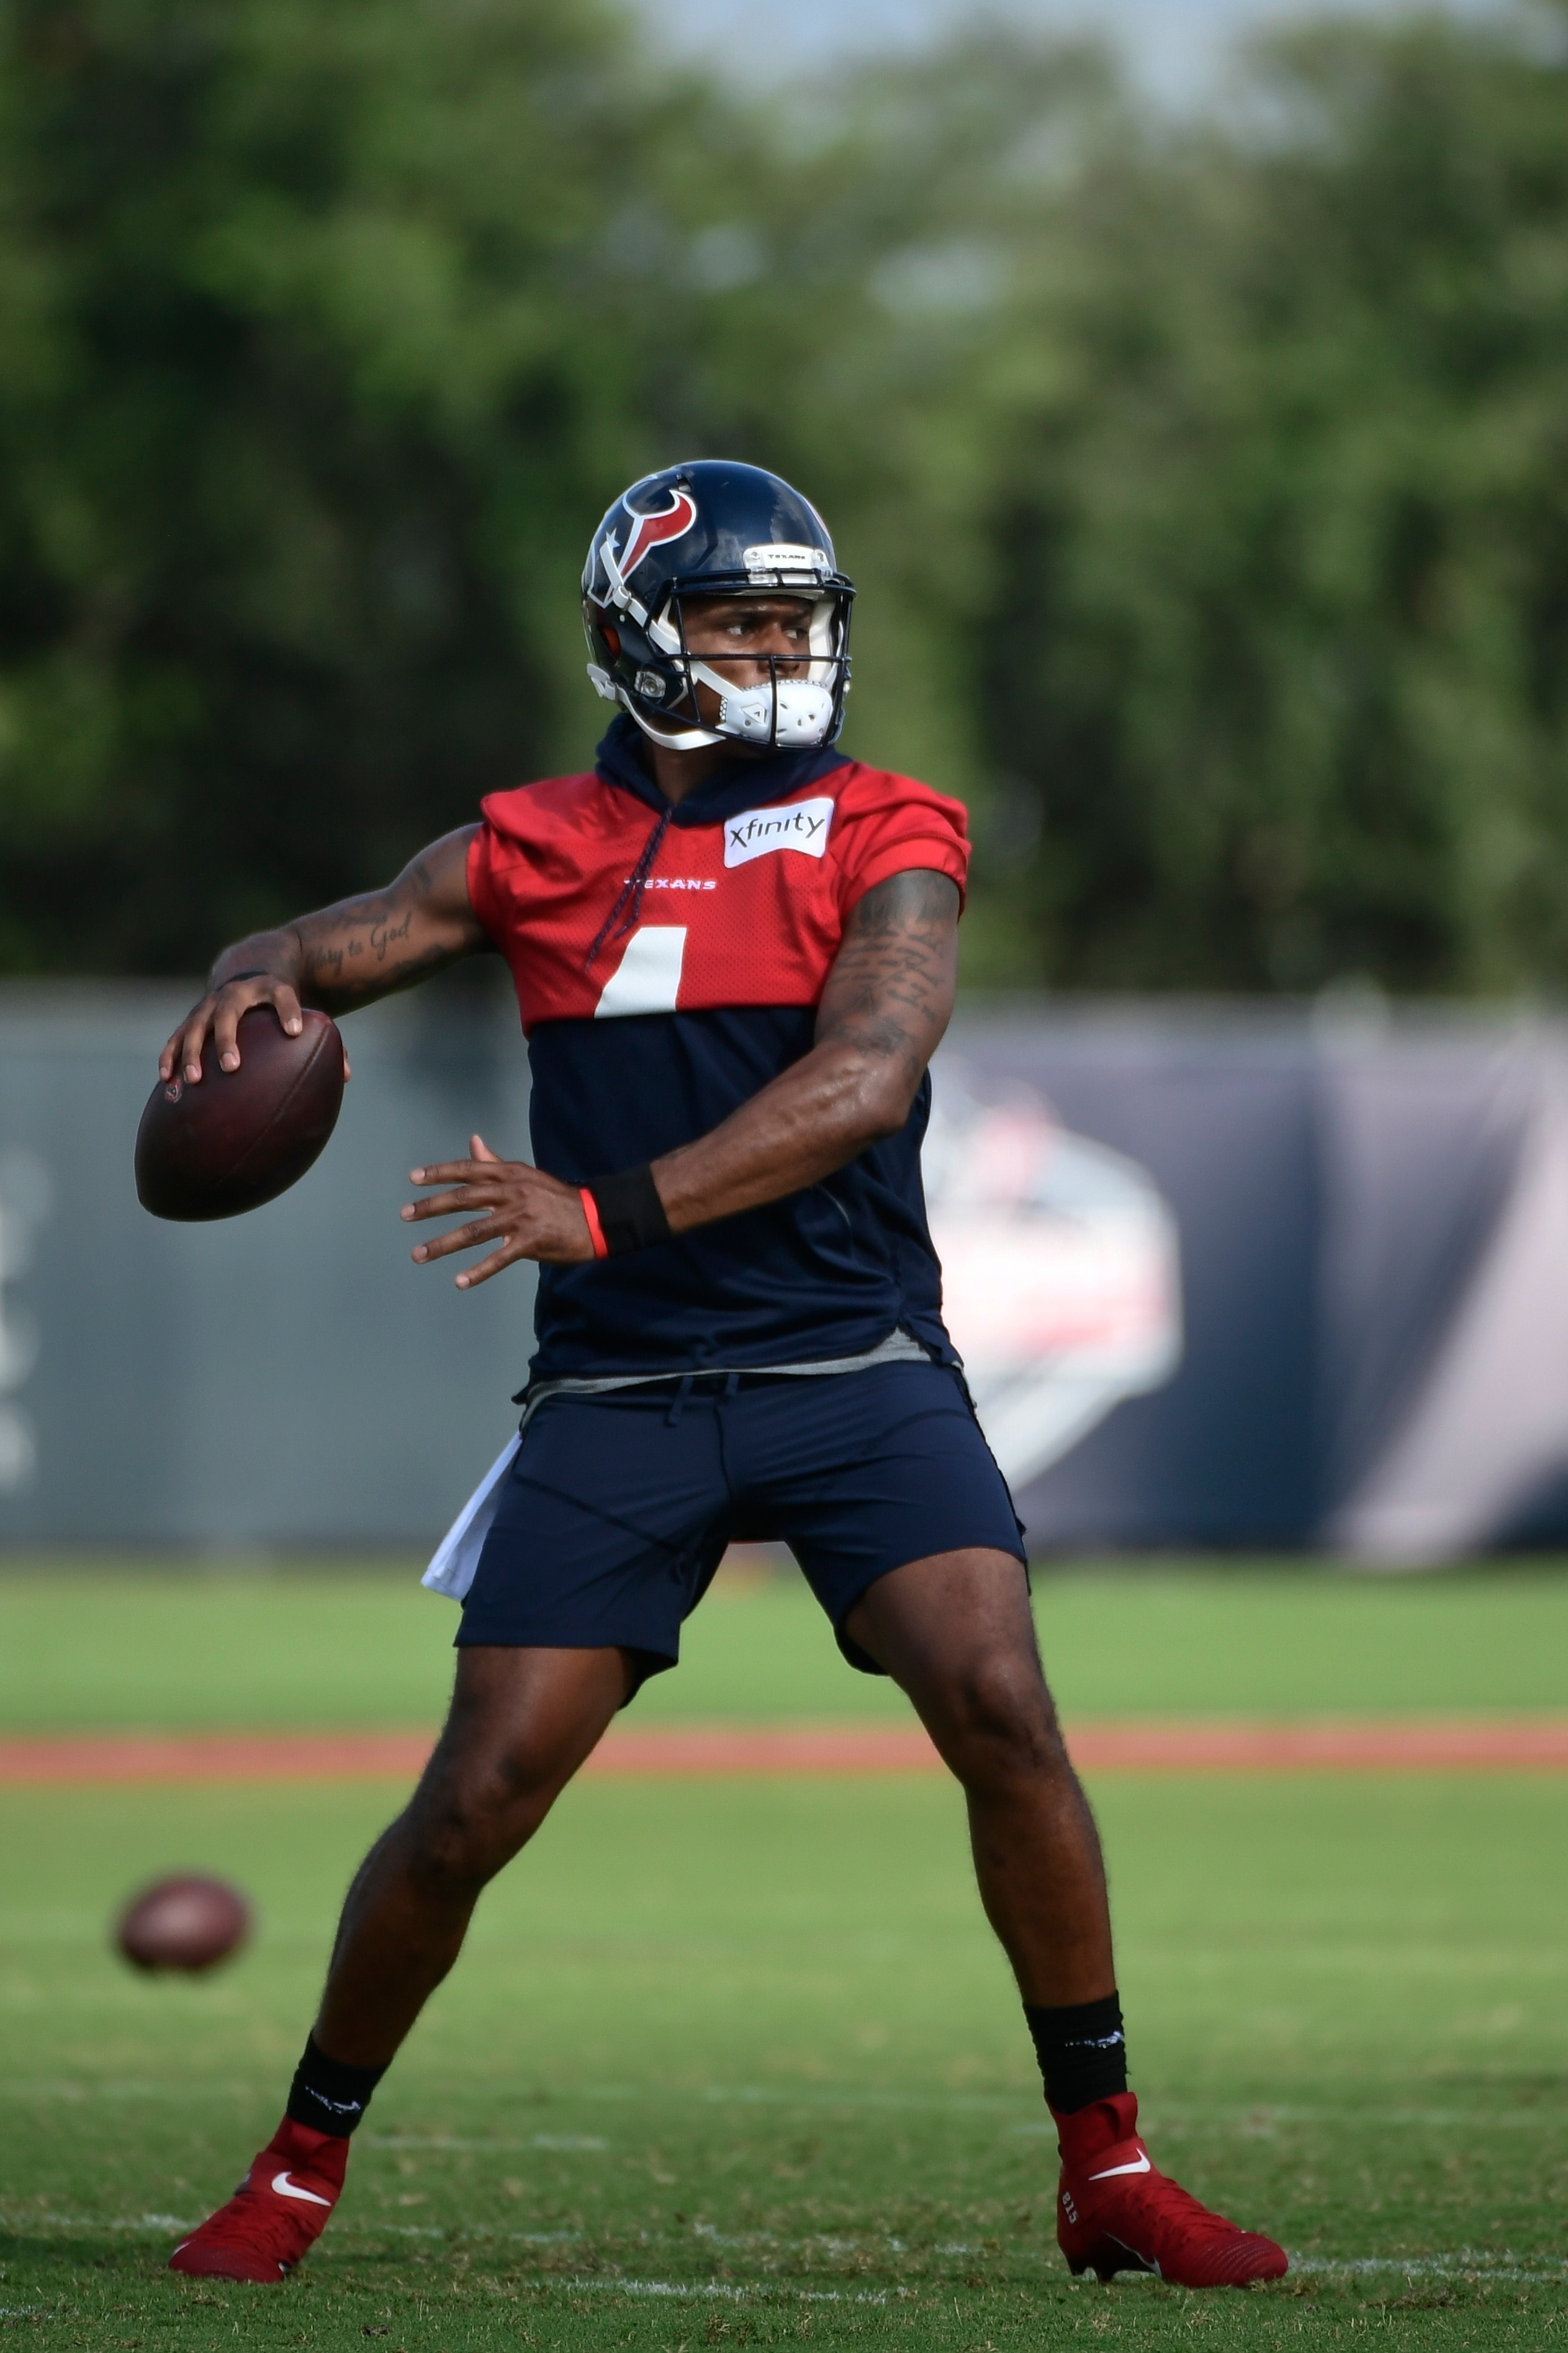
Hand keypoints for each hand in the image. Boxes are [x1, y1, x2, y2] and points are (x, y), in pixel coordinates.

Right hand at [158, 973, 351, 1085]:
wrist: (251, 966)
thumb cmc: (283, 1001)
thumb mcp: (304, 1008)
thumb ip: (324, 1038)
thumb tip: (344, 1075)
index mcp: (270, 987)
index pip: (282, 994)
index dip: (289, 1010)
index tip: (296, 1030)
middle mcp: (237, 992)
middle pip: (230, 1012)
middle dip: (229, 1039)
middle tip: (233, 1066)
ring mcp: (211, 1002)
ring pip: (198, 1025)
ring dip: (193, 1052)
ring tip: (194, 1080)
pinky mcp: (195, 1016)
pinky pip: (179, 1036)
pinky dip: (171, 1054)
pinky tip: (166, 1078)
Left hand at [401, 1134, 594, 1284]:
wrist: (597, 1218)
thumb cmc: (558, 1198)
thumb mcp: (527, 1175)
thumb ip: (496, 1162)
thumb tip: (473, 1141)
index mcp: (510, 1173)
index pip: (468, 1170)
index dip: (439, 1173)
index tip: (413, 1178)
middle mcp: (513, 1191)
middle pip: (464, 1198)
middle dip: (431, 1206)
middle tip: (405, 1215)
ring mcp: (521, 1217)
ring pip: (474, 1230)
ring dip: (443, 1244)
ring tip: (419, 1254)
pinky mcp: (532, 1241)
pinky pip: (500, 1258)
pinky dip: (479, 1271)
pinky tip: (460, 1281)